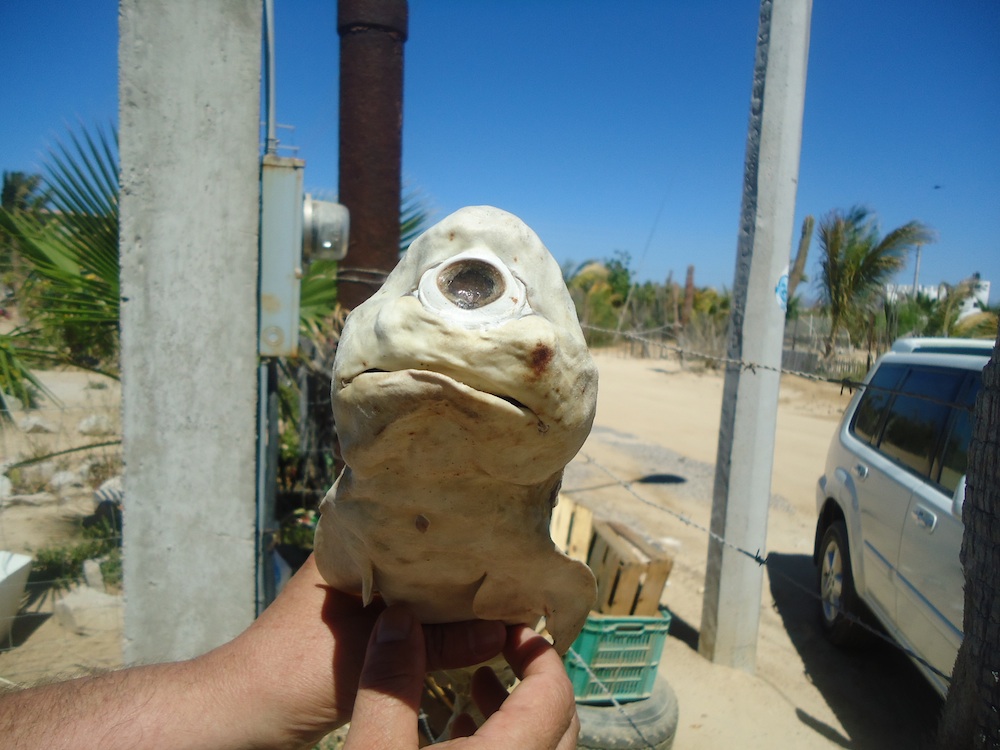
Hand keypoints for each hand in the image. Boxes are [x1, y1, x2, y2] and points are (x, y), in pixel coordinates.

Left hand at [217, 555, 507, 747]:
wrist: (242, 716)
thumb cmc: (290, 676)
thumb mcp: (372, 663)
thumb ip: (438, 647)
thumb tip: (501, 630)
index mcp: (347, 551)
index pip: (410, 524)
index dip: (454, 529)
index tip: (498, 533)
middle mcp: (353, 565)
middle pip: (419, 558)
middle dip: (459, 565)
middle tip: (510, 567)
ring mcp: (356, 597)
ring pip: (414, 589)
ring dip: (447, 598)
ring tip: (499, 594)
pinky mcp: (359, 629)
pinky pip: (406, 618)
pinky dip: (433, 624)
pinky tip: (466, 629)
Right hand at [344, 606, 579, 748]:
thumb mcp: (374, 748)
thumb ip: (392, 680)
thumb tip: (399, 617)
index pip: (554, 692)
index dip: (536, 652)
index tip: (508, 629)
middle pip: (560, 720)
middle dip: (533, 679)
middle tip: (500, 649)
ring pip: (545, 746)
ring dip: (520, 713)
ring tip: (480, 685)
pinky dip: (508, 743)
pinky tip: (460, 732)